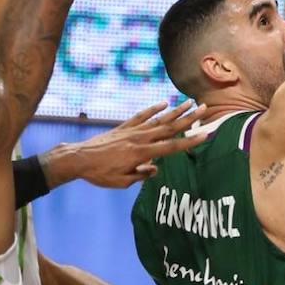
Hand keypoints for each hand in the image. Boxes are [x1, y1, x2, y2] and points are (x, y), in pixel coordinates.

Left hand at [75, 101, 208, 187]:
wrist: (79, 159)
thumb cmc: (100, 174)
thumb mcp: (122, 182)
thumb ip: (140, 175)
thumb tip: (155, 169)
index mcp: (141, 154)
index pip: (171, 147)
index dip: (190, 142)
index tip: (205, 135)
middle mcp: (140, 139)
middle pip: (169, 127)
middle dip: (189, 118)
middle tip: (204, 108)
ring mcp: (132, 131)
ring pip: (158, 119)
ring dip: (175, 110)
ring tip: (189, 102)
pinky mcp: (123, 127)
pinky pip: (141, 116)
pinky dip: (153, 109)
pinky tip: (163, 103)